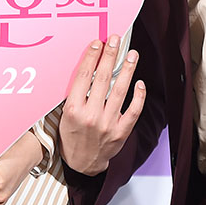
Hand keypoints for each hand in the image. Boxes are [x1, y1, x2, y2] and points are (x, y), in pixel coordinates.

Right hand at [59, 36, 145, 175]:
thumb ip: (76, 92)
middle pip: (102, 79)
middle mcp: (91, 115)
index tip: (98, 43)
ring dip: (127, 70)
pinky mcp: (121, 132)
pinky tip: (140, 82)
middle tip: (115, 40)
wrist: (82, 163)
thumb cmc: (72, 134)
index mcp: (73, 109)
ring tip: (132, 54)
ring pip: (120, 91)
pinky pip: (133, 110)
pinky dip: (138, 96)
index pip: (84, 76)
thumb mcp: (65, 113)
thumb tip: (90, 65)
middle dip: (110, 56)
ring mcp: (107, 124)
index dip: (92, 57)